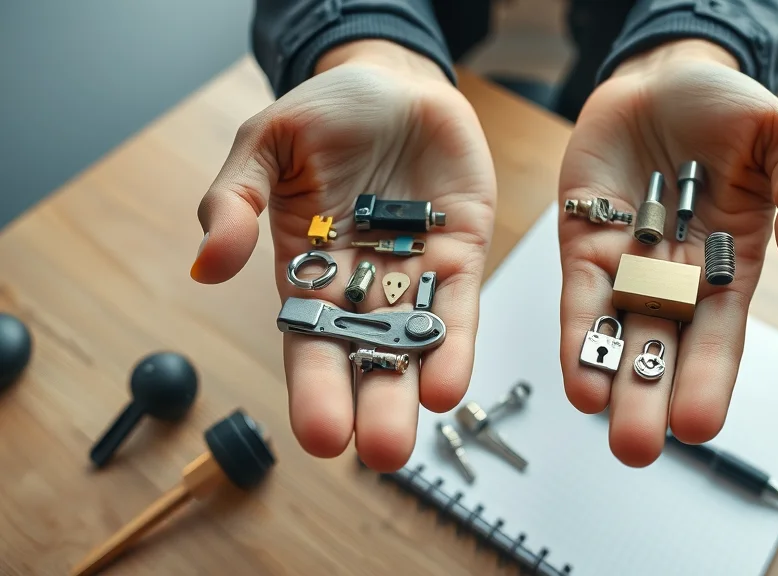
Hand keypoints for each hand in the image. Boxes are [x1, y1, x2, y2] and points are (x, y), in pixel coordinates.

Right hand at [191, 40, 496, 470]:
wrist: (391, 82)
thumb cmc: (324, 115)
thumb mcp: (265, 146)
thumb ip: (234, 201)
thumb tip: (206, 265)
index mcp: (308, 272)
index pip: (310, 343)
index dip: (314, 388)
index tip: (319, 435)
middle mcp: (361, 288)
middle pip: (367, 357)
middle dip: (375, 405)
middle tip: (381, 452)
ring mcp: (414, 275)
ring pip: (416, 342)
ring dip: (418, 384)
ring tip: (418, 425)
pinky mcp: (461, 255)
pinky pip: (458, 305)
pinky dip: (456, 341)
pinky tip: (451, 380)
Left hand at [558, 40, 777, 465]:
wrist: (663, 76)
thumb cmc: (727, 109)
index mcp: (730, 266)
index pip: (721, 335)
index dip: (710, 378)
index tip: (700, 423)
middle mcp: (677, 279)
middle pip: (663, 349)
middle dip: (649, 397)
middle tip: (636, 447)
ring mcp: (627, 265)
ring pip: (617, 333)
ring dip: (607, 378)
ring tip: (602, 423)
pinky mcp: (583, 244)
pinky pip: (580, 296)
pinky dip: (577, 334)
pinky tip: (575, 376)